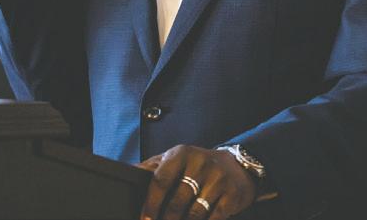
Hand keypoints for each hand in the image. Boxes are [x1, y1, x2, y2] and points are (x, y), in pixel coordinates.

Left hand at [136, 145, 256, 219]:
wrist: (237, 166)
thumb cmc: (197, 166)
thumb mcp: (176, 159)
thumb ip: (152, 167)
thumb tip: (129, 173)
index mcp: (181, 154)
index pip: (161, 179)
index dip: (151, 203)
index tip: (145, 219)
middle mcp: (200, 163)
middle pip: (177, 200)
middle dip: (167, 219)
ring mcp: (217, 179)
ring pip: (194, 213)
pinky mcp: (231, 194)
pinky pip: (213, 218)